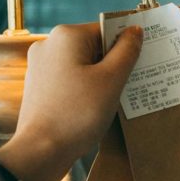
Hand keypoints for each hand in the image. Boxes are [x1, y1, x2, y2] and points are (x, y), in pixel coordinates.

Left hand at [0, 23, 142, 180]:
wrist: (42, 150)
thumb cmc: (77, 114)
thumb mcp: (112, 80)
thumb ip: (126, 52)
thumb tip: (135, 31)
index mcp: (66, 36)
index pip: (106, 30)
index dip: (126, 47)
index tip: (138, 66)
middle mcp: (49, 44)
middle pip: (94, 46)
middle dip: (113, 64)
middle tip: (128, 85)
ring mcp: (42, 65)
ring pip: (83, 64)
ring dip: (101, 78)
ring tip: (110, 100)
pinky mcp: (41, 84)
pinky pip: (71, 78)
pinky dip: (86, 88)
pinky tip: (94, 106)